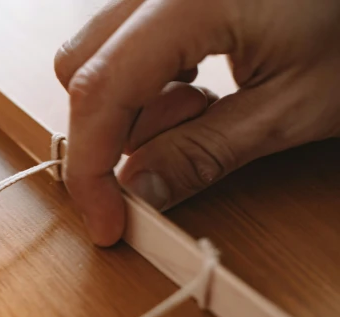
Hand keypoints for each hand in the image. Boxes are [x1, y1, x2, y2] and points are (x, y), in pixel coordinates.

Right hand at [54, 0, 339, 245]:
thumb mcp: (291, 106)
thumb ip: (204, 151)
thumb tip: (137, 192)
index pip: (99, 89)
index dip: (90, 167)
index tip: (106, 221)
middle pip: (80, 67)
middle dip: (110, 132)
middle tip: (169, 156)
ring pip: (95, 54)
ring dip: (131, 105)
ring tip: (204, 110)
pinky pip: (122, 40)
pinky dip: (143, 80)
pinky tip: (195, 86)